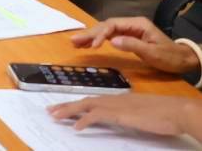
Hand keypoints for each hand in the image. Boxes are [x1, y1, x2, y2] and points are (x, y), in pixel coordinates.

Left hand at [48, 93, 201, 136]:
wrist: (176, 110)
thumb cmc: (163, 114)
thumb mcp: (141, 113)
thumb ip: (128, 114)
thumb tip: (121, 118)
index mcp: (118, 99)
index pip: (93, 100)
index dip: (77, 103)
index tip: (64, 107)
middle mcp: (114, 99)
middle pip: (84, 101)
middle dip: (66, 105)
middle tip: (51, 111)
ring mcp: (115, 105)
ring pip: (85, 106)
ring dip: (68, 111)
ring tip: (55, 116)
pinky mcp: (119, 114)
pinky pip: (96, 116)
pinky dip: (84, 120)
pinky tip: (75, 127)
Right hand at [72, 16, 198, 74]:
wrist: (182, 60)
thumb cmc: (170, 57)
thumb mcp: (153, 53)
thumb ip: (133, 45)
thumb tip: (112, 41)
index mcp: (137, 24)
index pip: (113, 25)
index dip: (100, 33)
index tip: (92, 45)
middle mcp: (131, 24)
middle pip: (106, 26)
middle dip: (89, 33)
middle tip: (73, 40)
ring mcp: (129, 30)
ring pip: (105, 31)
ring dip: (90, 36)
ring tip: (74, 42)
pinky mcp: (128, 37)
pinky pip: (109, 37)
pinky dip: (98, 40)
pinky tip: (88, 44)